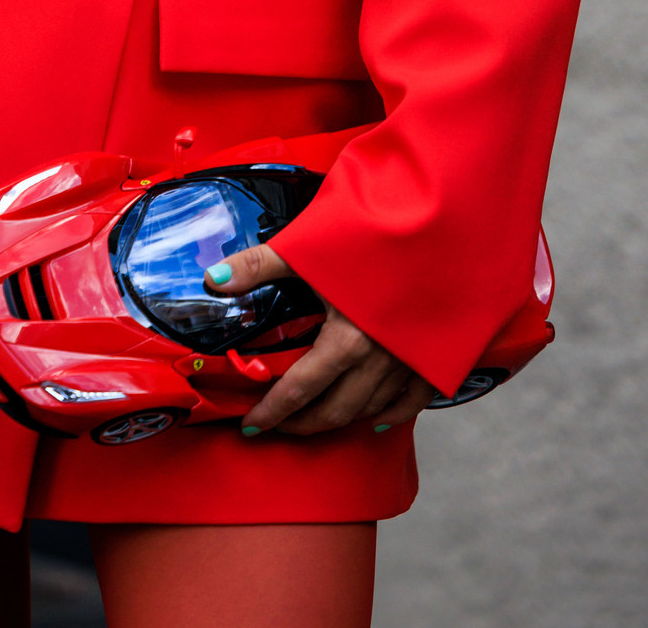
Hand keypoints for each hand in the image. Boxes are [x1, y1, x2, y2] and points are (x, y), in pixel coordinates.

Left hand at [204, 245, 431, 436]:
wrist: (435, 220)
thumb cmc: (371, 231)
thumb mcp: (310, 246)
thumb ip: (259, 266)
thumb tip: (212, 279)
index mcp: (347, 341)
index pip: (299, 392)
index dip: (272, 412)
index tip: (252, 426)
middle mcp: (379, 360)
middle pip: (335, 411)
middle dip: (302, 424)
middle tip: (279, 425)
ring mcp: (409, 360)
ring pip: (371, 408)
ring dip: (340, 419)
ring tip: (316, 419)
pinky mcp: (434, 353)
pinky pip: (415, 399)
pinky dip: (393, 412)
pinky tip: (377, 419)